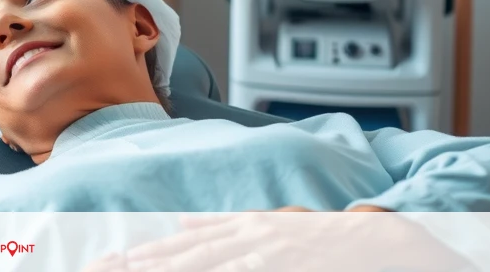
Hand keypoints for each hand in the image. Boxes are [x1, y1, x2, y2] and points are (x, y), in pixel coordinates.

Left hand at [109, 211, 467, 271]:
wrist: (383, 243)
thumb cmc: (330, 242)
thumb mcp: (277, 227)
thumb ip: (231, 228)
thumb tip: (185, 222)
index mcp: (247, 227)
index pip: (186, 242)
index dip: (147, 252)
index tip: (113, 261)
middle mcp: (252, 237)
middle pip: (186, 255)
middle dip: (144, 263)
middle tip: (105, 267)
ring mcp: (268, 253)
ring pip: (207, 265)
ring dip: (169, 269)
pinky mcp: (283, 264)